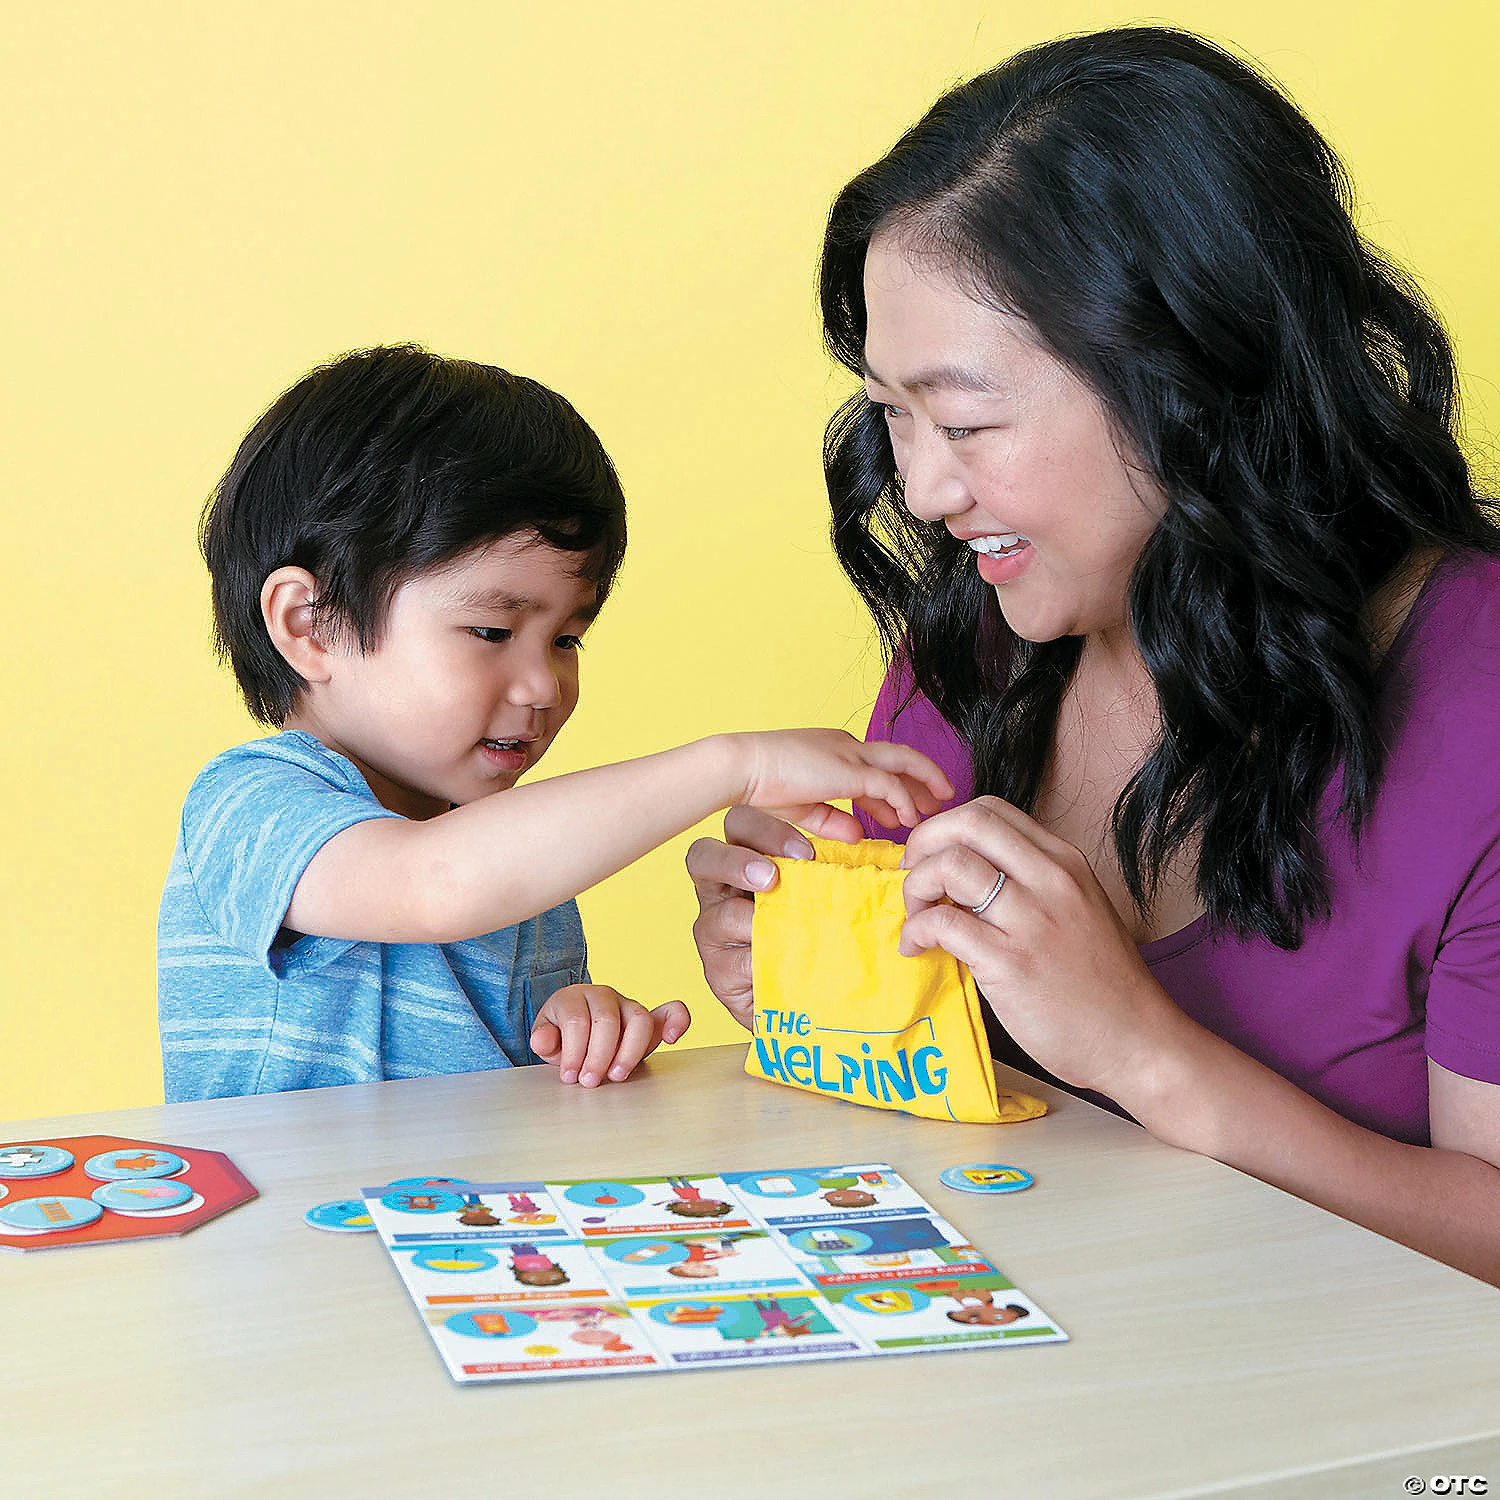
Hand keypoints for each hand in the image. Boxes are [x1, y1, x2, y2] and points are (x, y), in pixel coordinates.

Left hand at [529, 984, 690, 1086]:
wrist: (578, 1030)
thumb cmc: (562, 1035)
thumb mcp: (548, 1038)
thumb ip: (545, 1039)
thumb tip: (542, 1041)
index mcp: (574, 997)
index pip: (577, 1021)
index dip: (573, 1051)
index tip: (569, 1076)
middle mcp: (603, 995)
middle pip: (606, 1021)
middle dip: (598, 1056)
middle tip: (590, 1082)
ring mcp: (628, 1004)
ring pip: (638, 1020)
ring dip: (629, 1052)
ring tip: (617, 1076)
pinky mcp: (650, 1018)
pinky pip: (672, 1011)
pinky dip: (677, 1022)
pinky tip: (672, 1038)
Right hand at [687, 807, 827, 1029]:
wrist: (806, 999)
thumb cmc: (816, 936)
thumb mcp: (825, 898)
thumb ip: (835, 871)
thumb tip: (884, 854)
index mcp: (745, 858)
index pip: (739, 823)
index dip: (767, 828)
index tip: (809, 851)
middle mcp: (719, 888)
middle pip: (703, 854)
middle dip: (738, 860)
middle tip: (773, 878)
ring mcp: (711, 930)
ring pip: (716, 914)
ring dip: (750, 918)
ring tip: (780, 928)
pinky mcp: (717, 970)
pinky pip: (732, 961)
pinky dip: (758, 961)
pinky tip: (778, 963)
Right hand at [730, 729, 952, 834]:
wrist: (743, 766)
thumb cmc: (763, 783)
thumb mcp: (803, 807)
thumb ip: (832, 820)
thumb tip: (858, 836)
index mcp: (834, 749)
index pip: (875, 766)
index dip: (894, 790)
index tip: (904, 813)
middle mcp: (847, 744)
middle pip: (898, 757)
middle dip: (921, 778)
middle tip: (940, 799)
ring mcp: (850, 753)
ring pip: (903, 761)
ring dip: (925, 782)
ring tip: (940, 803)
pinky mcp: (850, 768)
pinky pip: (889, 784)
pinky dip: (903, 800)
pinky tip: (910, 819)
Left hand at [897, 796, 1198, 1102]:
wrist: (1137, 1042)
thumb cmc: (1102, 985)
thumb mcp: (1078, 910)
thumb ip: (1029, 885)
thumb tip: (961, 877)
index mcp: (1065, 863)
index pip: (991, 810)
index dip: (946, 826)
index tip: (931, 856)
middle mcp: (1051, 880)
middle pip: (967, 823)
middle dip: (923, 843)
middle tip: (912, 876)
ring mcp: (1032, 920)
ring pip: (950, 866)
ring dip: (915, 887)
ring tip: (917, 918)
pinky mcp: (1011, 963)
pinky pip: (943, 924)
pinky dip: (916, 931)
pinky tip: (917, 948)